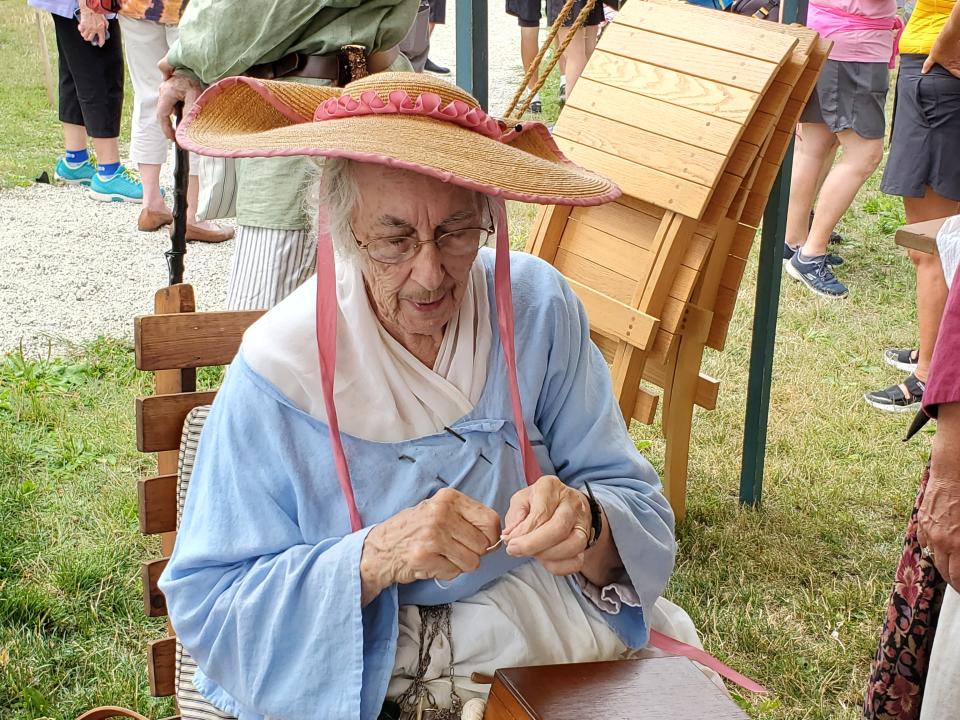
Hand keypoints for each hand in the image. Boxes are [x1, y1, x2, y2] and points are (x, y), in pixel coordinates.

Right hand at [77, 7, 107, 46]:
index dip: (101, 43)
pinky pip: (80, 31)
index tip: (100, 44)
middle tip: (90, 37)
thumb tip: (105, 29)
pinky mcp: (83, 25)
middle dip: (90, 39)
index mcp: (100, 29)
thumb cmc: (97, 12)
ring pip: (85, 36)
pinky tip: (82, 29)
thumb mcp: (105, 20)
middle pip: (90, 39)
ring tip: (86, 33)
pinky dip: (81, 30)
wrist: (90, 7)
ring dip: (85, 35)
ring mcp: (88, 28)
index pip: (101, 39)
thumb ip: (106, 25)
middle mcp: (94, 29)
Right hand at [157, 70, 201, 140]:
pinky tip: (187, 113)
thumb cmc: (198, 76)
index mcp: (167, 92)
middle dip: (170, 125)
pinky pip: (174, 101)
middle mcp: (165, 89)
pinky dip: (179, 110)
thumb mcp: (195, 96)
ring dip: (176, 117)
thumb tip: (186, 128)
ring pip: (169, 107)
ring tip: (184, 127)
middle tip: (178, 136)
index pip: (162, 115)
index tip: (173, 139)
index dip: (166, 129)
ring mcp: (168, 87)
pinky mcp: (174, 87)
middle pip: (164, 112)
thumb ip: (189, 112)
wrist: (201, 63)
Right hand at [359, 488, 500, 603]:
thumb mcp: (440, 510)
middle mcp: (441, 513)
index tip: (481, 542)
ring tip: (443, 556)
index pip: (490, 520)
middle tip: (455, 550)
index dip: (491, 537)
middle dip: (474, 553)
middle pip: (483, 544)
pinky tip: (432, 563)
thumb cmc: (415, 530)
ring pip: (472, 561)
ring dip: (460, 565)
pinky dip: (446, 573)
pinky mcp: (423, 556)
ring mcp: (432, 535)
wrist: (380, 548)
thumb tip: (497, 537)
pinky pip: (453, 572)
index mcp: (449, 498)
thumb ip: (467, 517)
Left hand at [502, 475, 591, 575]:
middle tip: (515, 550)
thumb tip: (510, 535)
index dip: (523, 532)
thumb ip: (515, 516)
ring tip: (531, 554)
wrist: (565, 503)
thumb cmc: (538, 502)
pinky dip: (558, 566)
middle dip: (534, 544)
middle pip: (558, 528)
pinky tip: (544, 560)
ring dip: (547, 556)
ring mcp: (582, 522)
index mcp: (551, 487)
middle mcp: (571, 502)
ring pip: (572, 545)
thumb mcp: (521, 500)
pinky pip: (576, 561)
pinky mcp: (587, 540)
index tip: (509, 542)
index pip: (541, 513)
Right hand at [918, 473, 959, 590]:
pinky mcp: (922, 522)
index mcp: (958, 545)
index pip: (958, 578)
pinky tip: (943, 549)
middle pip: (946, 573)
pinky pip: (926, 543)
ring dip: (945, 567)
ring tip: (954, 568)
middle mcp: (941, 541)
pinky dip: (934, 549)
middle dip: (955, 581)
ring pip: (935, 560)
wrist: (953, 473)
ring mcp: (929, 532)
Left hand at [923, 34, 959, 77]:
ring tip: (958, 65)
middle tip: (959, 73)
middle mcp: (957, 61)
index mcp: (950, 65)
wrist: (948, 36)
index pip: (957, 74)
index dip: (959, 76)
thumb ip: (928, 65)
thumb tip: (923, 72)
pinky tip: (959, 56)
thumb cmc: (940, 47)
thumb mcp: (932, 57)